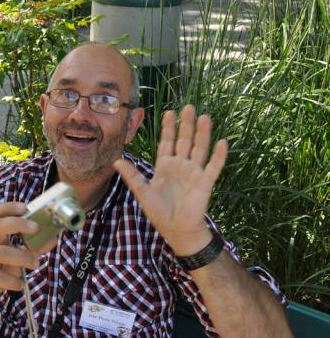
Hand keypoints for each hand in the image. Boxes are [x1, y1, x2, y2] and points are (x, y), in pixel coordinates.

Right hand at [0, 202, 56, 305]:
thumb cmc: (0, 267)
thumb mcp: (18, 255)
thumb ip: (34, 248)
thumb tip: (52, 239)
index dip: (9, 208)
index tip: (25, 207)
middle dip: (17, 223)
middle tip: (35, 228)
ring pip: (1, 252)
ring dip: (22, 257)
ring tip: (35, 264)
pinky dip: (11, 280)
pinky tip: (19, 284)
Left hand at [113, 105, 227, 255]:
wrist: (176, 230)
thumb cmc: (159, 212)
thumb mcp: (142, 192)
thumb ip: (132, 176)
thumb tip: (116, 161)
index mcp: (165, 167)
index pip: (167, 143)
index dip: (168, 128)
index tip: (169, 112)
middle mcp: (181, 166)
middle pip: (185, 141)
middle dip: (186, 125)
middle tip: (188, 107)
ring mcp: (194, 173)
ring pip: (199, 149)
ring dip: (202, 134)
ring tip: (205, 117)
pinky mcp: (205, 183)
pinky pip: (213, 167)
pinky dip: (218, 156)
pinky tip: (221, 142)